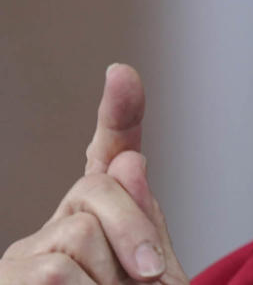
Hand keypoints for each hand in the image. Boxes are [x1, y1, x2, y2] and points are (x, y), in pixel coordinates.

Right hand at [1, 65, 187, 283]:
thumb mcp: (154, 278)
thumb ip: (144, 224)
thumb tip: (128, 160)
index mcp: (103, 221)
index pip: (110, 158)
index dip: (119, 114)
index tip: (122, 73)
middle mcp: (59, 228)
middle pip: (98, 188)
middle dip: (134, 230)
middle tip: (151, 274)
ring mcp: (26, 255)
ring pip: (80, 234)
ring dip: (109, 281)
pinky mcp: (8, 280)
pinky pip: (56, 273)